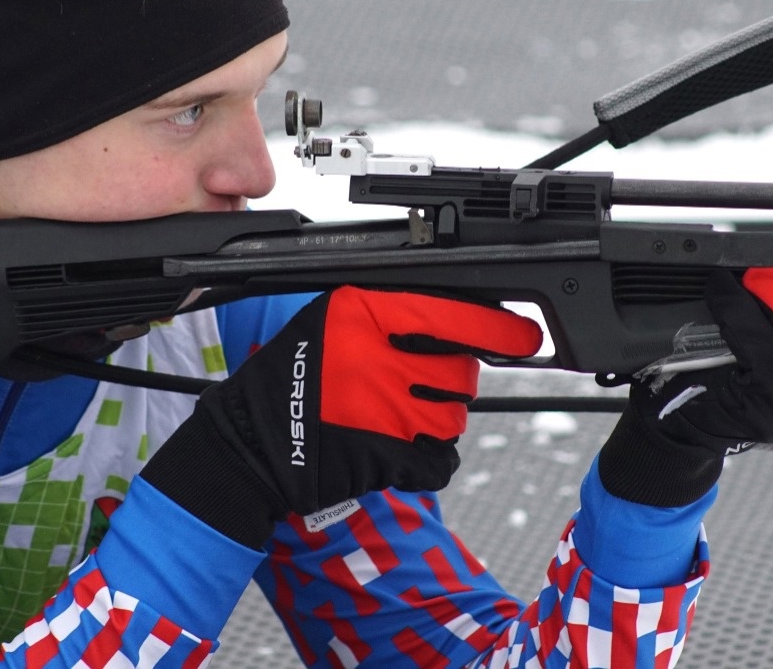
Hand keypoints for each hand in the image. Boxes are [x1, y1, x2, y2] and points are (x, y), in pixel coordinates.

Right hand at [206, 287, 541, 513]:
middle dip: (452, 379)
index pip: (454, 314)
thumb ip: (386, 311)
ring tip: (399, 416)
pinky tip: (398, 448)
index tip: (524, 335)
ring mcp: (384, 412)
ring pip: (454, 416)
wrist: (248, 449)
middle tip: (419, 383)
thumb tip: (456, 311)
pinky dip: (429, 459)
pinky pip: (440, 461)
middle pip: (460, 370)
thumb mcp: (327, 321)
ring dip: (439, 419)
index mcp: (362, 314)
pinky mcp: (387, 459)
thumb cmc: (287, 382)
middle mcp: (378, 359)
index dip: (498, 328)